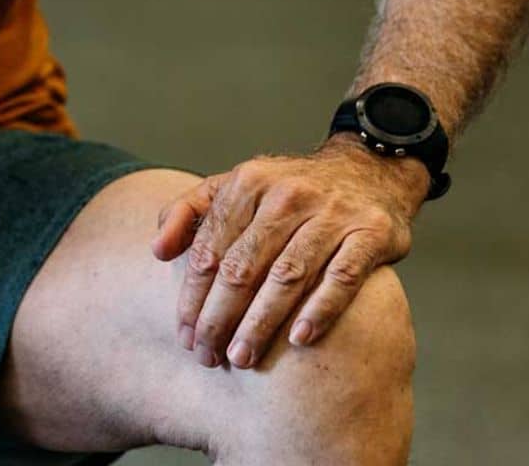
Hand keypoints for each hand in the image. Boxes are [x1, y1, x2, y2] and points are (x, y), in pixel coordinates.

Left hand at [150, 140, 426, 369]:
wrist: (367, 171)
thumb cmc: (288, 190)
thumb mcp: (234, 186)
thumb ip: (189, 211)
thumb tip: (157, 250)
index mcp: (248, 183)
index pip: (211, 248)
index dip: (193, 296)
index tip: (185, 334)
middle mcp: (287, 195)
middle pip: (244, 266)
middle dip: (220, 316)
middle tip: (208, 356)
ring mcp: (332, 213)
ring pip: (287, 275)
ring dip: (261, 321)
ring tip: (242, 356)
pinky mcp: (371, 233)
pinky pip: (342, 277)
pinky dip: (320, 309)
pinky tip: (298, 339)